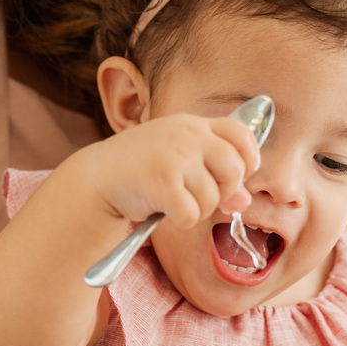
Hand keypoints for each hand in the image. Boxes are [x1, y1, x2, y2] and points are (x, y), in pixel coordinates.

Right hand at [81, 115, 258, 228]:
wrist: (97, 176)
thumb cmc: (142, 168)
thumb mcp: (180, 162)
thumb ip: (214, 175)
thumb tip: (243, 200)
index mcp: (193, 125)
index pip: (241, 133)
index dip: (249, 157)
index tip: (239, 174)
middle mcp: (187, 135)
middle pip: (234, 169)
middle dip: (224, 191)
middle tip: (201, 195)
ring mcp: (175, 157)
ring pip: (213, 197)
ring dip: (198, 210)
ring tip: (176, 201)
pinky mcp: (162, 182)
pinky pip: (191, 214)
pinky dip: (181, 220)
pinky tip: (165, 210)